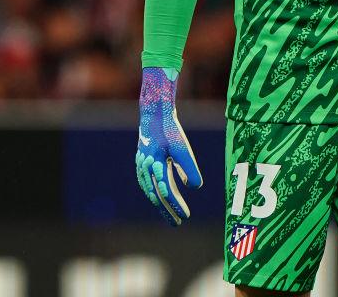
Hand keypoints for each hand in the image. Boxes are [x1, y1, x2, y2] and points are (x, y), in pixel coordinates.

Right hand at [135, 67, 202, 224]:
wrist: (153, 115)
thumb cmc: (169, 130)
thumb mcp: (182, 148)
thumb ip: (189, 168)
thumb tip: (195, 188)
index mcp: (156, 165)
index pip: (167, 191)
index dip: (176, 205)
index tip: (185, 216)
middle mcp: (146, 168)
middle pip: (156, 195)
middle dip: (167, 210)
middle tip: (177, 223)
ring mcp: (142, 166)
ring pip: (150, 191)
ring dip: (160, 203)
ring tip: (170, 213)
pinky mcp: (142, 163)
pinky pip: (147, 183)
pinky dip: (154, 192)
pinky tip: (163, 196)